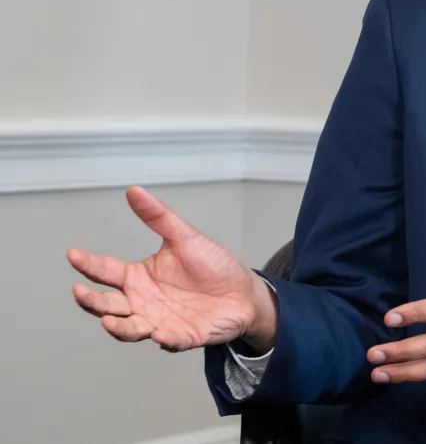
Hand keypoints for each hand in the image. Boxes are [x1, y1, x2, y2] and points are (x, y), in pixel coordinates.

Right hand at [67, 186, 277, 352]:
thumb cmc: (212, 265)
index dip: (89, 264)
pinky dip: (165, 339)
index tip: (73, 254)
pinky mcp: (183, 336)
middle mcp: (143, 302)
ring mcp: (160, 321)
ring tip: (109, 321)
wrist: (244, 291)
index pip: (107, 271)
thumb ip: (158, 217)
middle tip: (80, 292)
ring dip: (120, 327)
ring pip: (131, 329)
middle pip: (108, 305)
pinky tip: (159, 333)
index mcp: (139, 278)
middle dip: (92, 301)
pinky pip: (171, 341)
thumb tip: (134, 191)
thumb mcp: (185, 237)